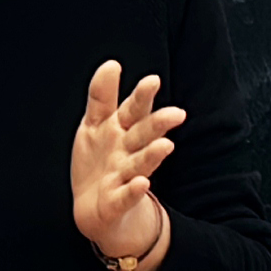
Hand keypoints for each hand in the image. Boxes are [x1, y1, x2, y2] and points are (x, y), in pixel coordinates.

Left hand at [71, 59, 183, 270]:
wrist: (95, 208)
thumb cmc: (100, 160)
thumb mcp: (95, 124)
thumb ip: (103, 96)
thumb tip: (113, 63)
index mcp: (122, 129)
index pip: (133, 110)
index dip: (141, 96)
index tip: (152, 81)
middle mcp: (127, 150)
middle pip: (143, 134)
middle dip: (158, 124)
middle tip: (176, 114)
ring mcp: (124, 176)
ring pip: (140, 163)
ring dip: (152, 155)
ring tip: (165, 145)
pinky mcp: (116, 201)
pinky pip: (125, 196)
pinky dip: (134, 190)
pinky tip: (142, 183)